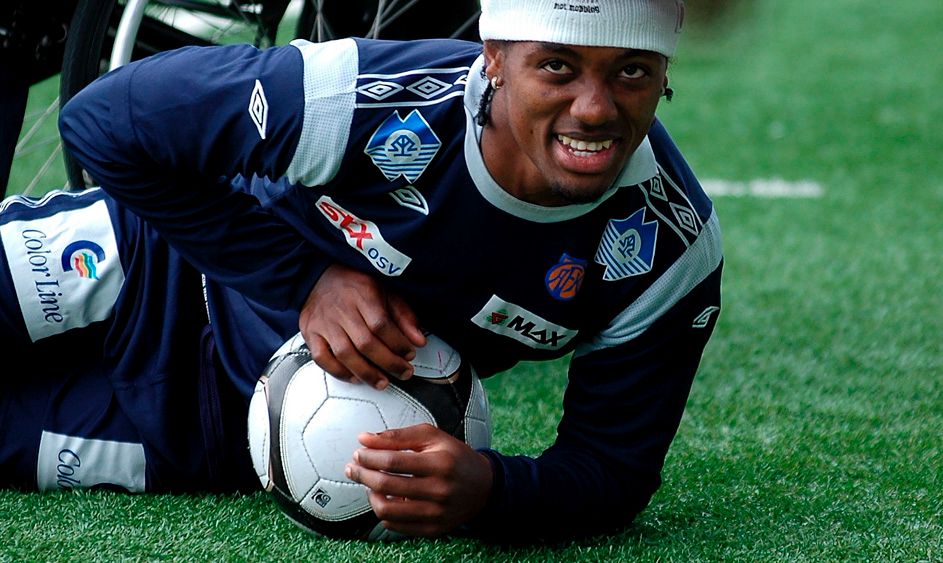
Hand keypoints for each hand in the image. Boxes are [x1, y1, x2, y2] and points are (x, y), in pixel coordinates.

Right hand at [299, 263, 425, 388]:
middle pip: (365, 343)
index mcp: (363, 295)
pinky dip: (339, 372)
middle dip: (388, 363)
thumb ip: (404, 316)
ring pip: (345, 354)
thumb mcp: (386, 291)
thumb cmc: (356, 287)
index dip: (398, 343)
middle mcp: (341, 310)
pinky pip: (322, 358)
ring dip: (366, 373)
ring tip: (383, 382)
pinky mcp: (310, 333)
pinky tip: (355, 378)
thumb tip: (419, 341)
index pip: (381, 325)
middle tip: (403, 373)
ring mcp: (324, 323)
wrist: (319, 276)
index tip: (410, 354)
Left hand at [345, 423, 493, 536]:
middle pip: (386, 485)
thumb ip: (398, 436)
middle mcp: (439, 490)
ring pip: (387, 510)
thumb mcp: (432, 437)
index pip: (393, 461)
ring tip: (368, 484)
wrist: (483, 486)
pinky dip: (384, 512)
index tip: (359, 452)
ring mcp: (436, 513)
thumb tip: (364, 439)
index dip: (370, 456)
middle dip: (362, 474)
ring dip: (370, 495)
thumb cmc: (454, 456)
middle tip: (354, 467)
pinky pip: (396, 526)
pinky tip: (385, 498)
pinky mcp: (433, 529)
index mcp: (440, 463)